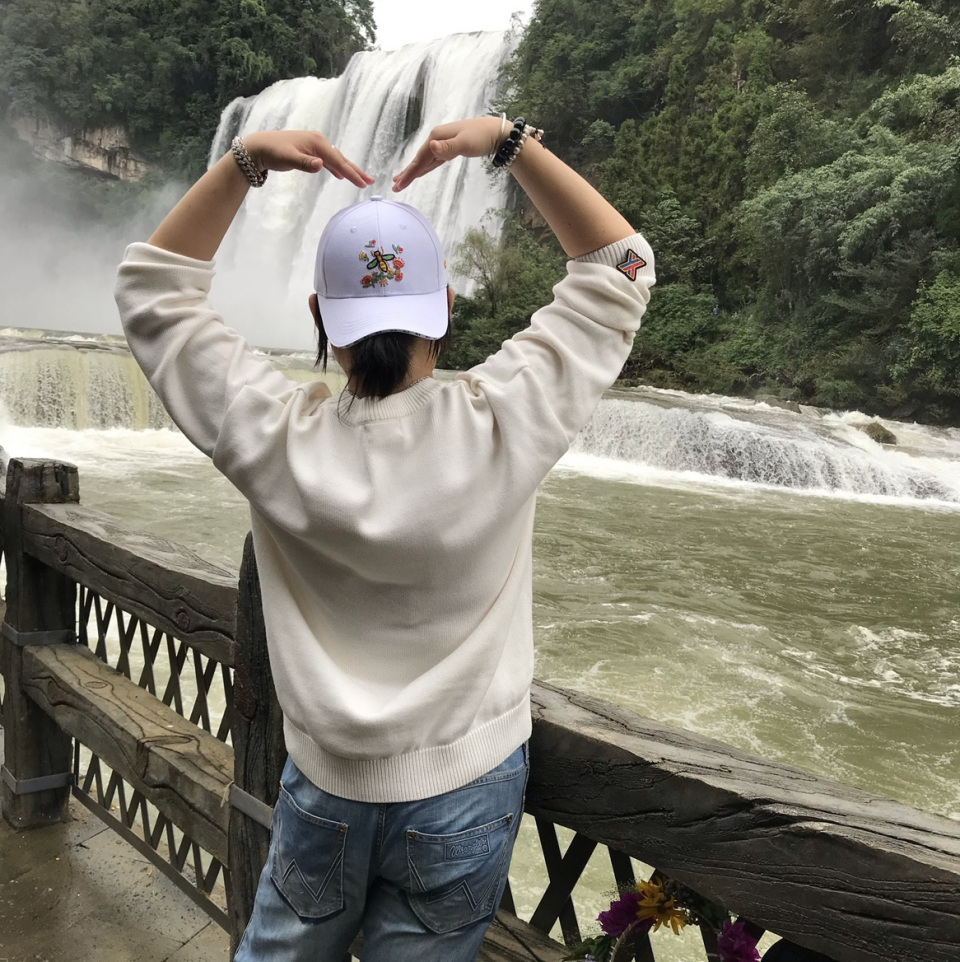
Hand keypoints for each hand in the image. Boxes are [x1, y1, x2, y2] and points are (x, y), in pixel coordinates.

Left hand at [242, 130, 373, 188]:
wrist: (259, 147)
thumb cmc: (273, 152)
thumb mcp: (288, 158)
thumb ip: (305, 163)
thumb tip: (321, 165)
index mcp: (317, 142)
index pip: (337, 160)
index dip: (351, 173)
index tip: (362, 184)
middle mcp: (319, 141)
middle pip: (341, 159)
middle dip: (355, 171)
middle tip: (370, 182)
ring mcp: (315, 146)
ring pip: (336, 159)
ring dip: (348, 170)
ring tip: (361, 179)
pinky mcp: (310, 151)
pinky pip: (328, 160)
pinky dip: (336, 168)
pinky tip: (340, 175)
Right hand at [392, 117, 502, 191]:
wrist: (496, 132)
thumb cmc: (481, 137)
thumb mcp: (465, 143)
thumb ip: (448, 147)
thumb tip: (431, 146)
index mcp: (436, 137)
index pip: (420, 159)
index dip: (409, 173)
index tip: (398, 185)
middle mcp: (436, 139)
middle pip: (419, 159)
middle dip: (407, 173)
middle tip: (395, 186)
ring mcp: (442, 143)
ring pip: (425, 160)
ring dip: (414, 171)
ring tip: (401, 180)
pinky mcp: (449, 148)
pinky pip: (433, 160)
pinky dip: (425, 167)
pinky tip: (420, 171)